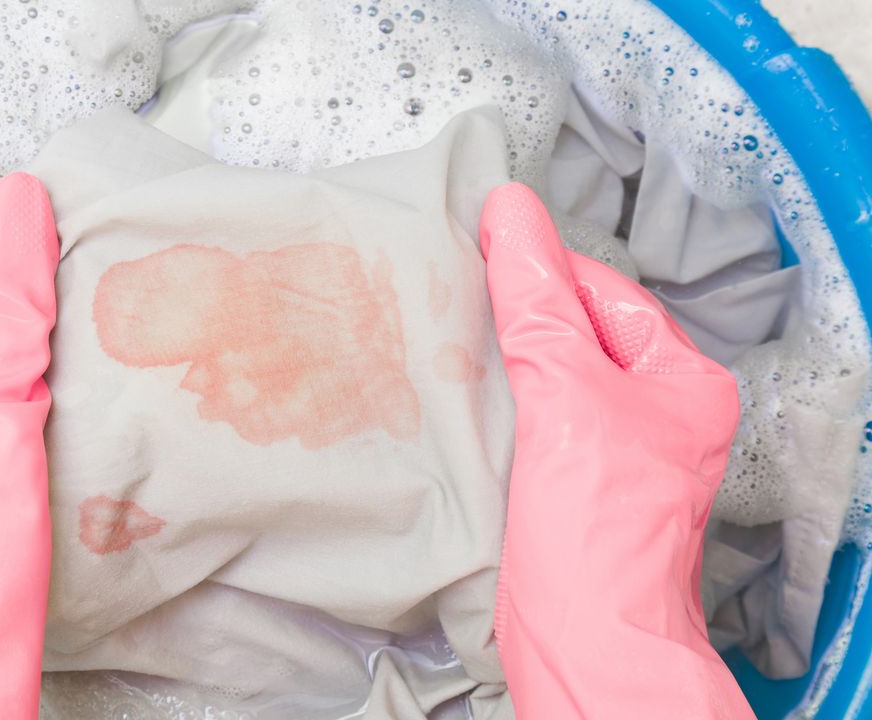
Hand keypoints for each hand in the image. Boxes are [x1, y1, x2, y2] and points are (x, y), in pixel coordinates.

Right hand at [482, 183, 754, 718]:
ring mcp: (613, 451)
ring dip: (500, 355)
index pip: (604, 294)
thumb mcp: (564, 393)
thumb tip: (510, 209)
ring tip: (445, 324)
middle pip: (577, 333)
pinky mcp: (570, 483)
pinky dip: (495, 399)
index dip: (542, 267)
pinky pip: (532, 419)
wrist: (581, 639)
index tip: (477, 238)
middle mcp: (657, 413)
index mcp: (683, 382)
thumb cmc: (595, 526)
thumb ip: (536, 300)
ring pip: (549, 377)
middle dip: (518, 310)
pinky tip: (455, 387)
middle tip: (453, 280)